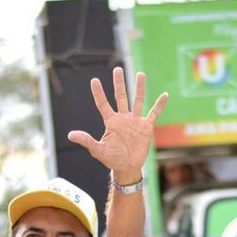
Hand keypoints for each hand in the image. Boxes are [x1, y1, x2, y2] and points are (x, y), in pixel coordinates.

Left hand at [68, 67, 166, 181]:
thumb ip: (87, 141)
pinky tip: (165, 95)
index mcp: (111, 122)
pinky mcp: (146, 127)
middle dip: (119, 83)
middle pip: (121, 97)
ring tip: (140, 74)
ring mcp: (135, 121)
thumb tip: (71, 135)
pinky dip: (159, 105)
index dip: (99, 93)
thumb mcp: (98, 150)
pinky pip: (153, 114)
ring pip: (138, 101)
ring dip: (139, 88)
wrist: (127, 168)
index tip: (94, 80)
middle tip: (117, 69)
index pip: (103, 104)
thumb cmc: (112, 159)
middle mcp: (123, 118)